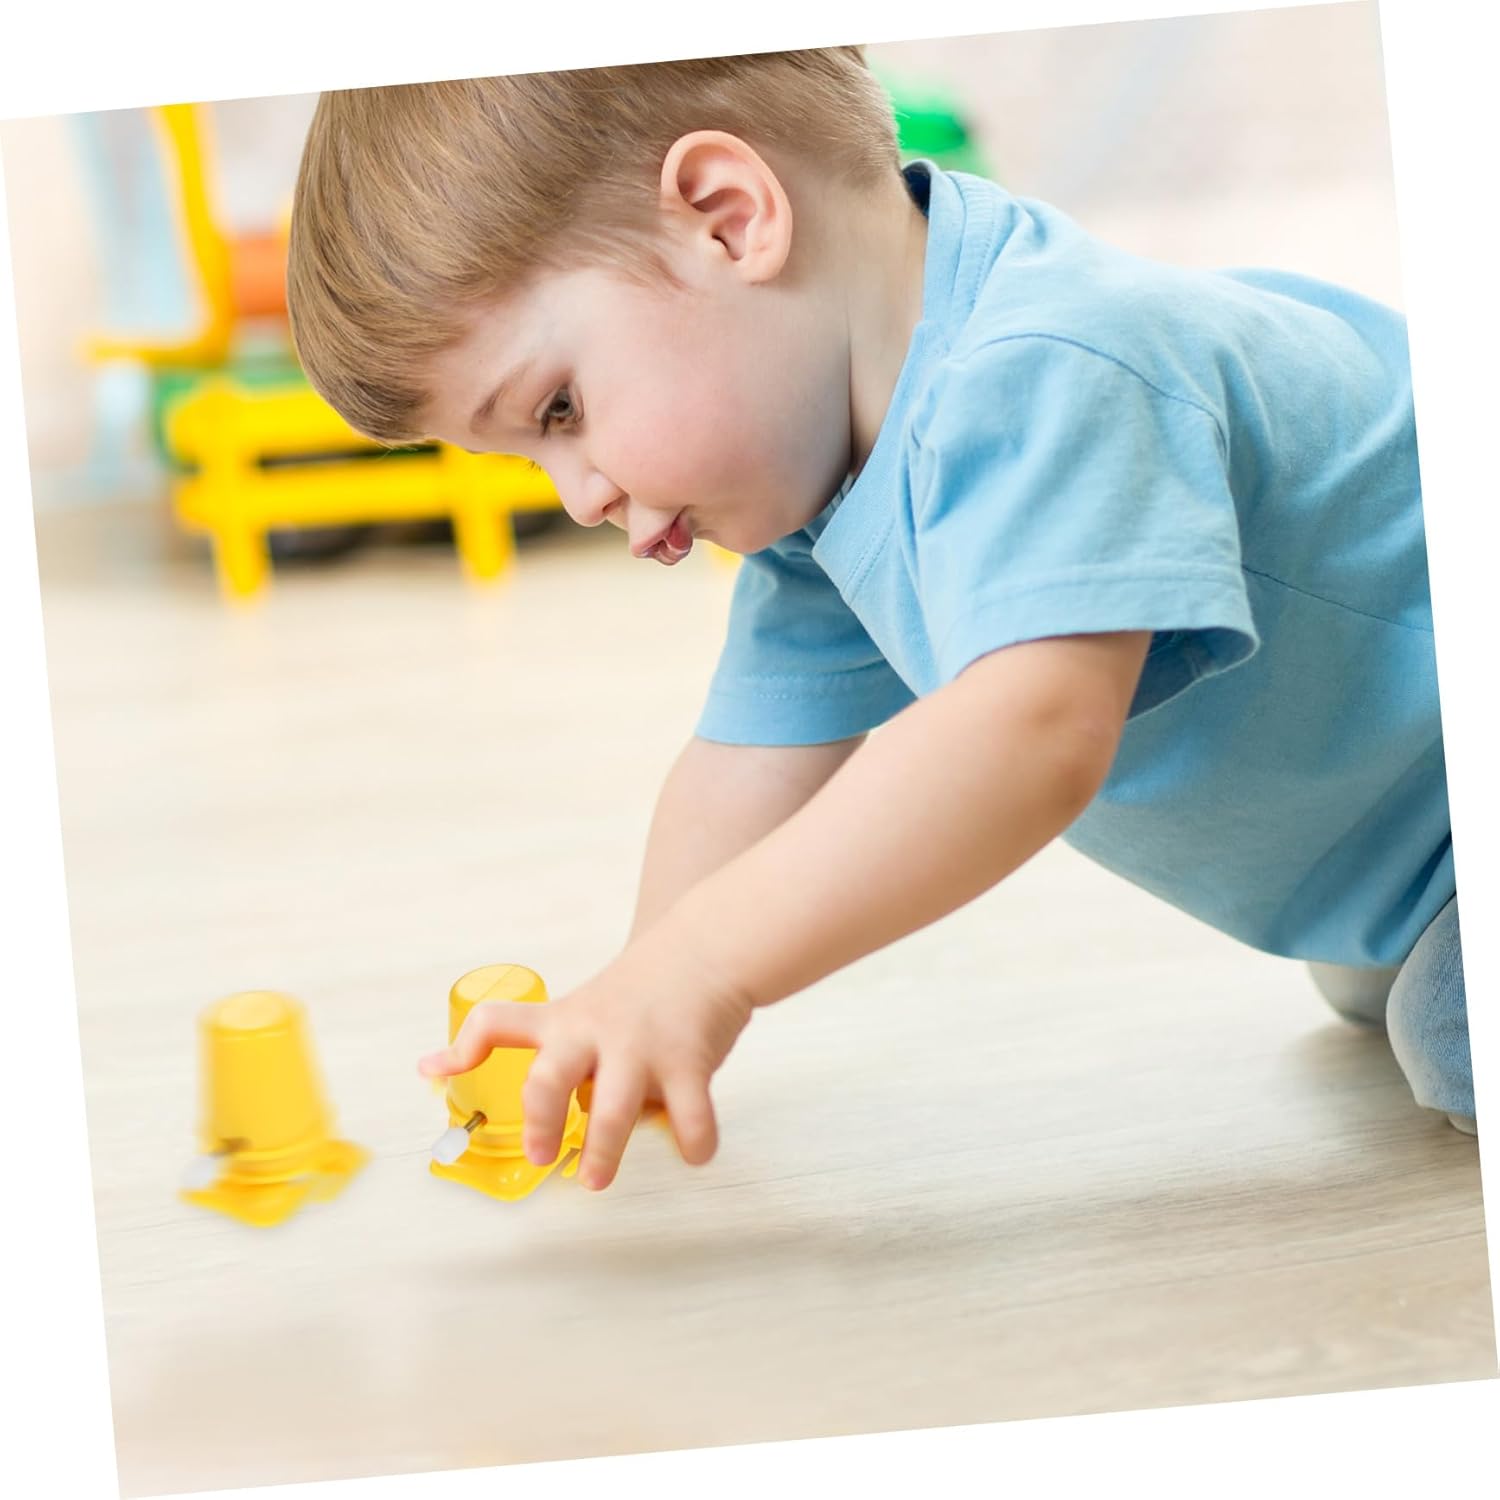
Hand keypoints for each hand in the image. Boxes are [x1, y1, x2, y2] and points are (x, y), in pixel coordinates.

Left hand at [418, 932, 752, 1190]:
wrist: (706, 948)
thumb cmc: (644, 988)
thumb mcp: (589, 1008)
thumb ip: (563, 1052)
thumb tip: (538, 1105)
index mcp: (565, 1020)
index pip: (497, 1022)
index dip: (461, 1048)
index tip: (432, 1072)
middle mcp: (595, 1033)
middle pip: (548, 1079)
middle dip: (540, 1125)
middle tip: (540, 1156)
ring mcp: (642, 1049)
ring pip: (613, 1111)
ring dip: (604, 1153)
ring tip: (596, 1179)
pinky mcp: (688, 1063)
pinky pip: (690, 1117)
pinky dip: (692, 1144)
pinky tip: (692, 1153)